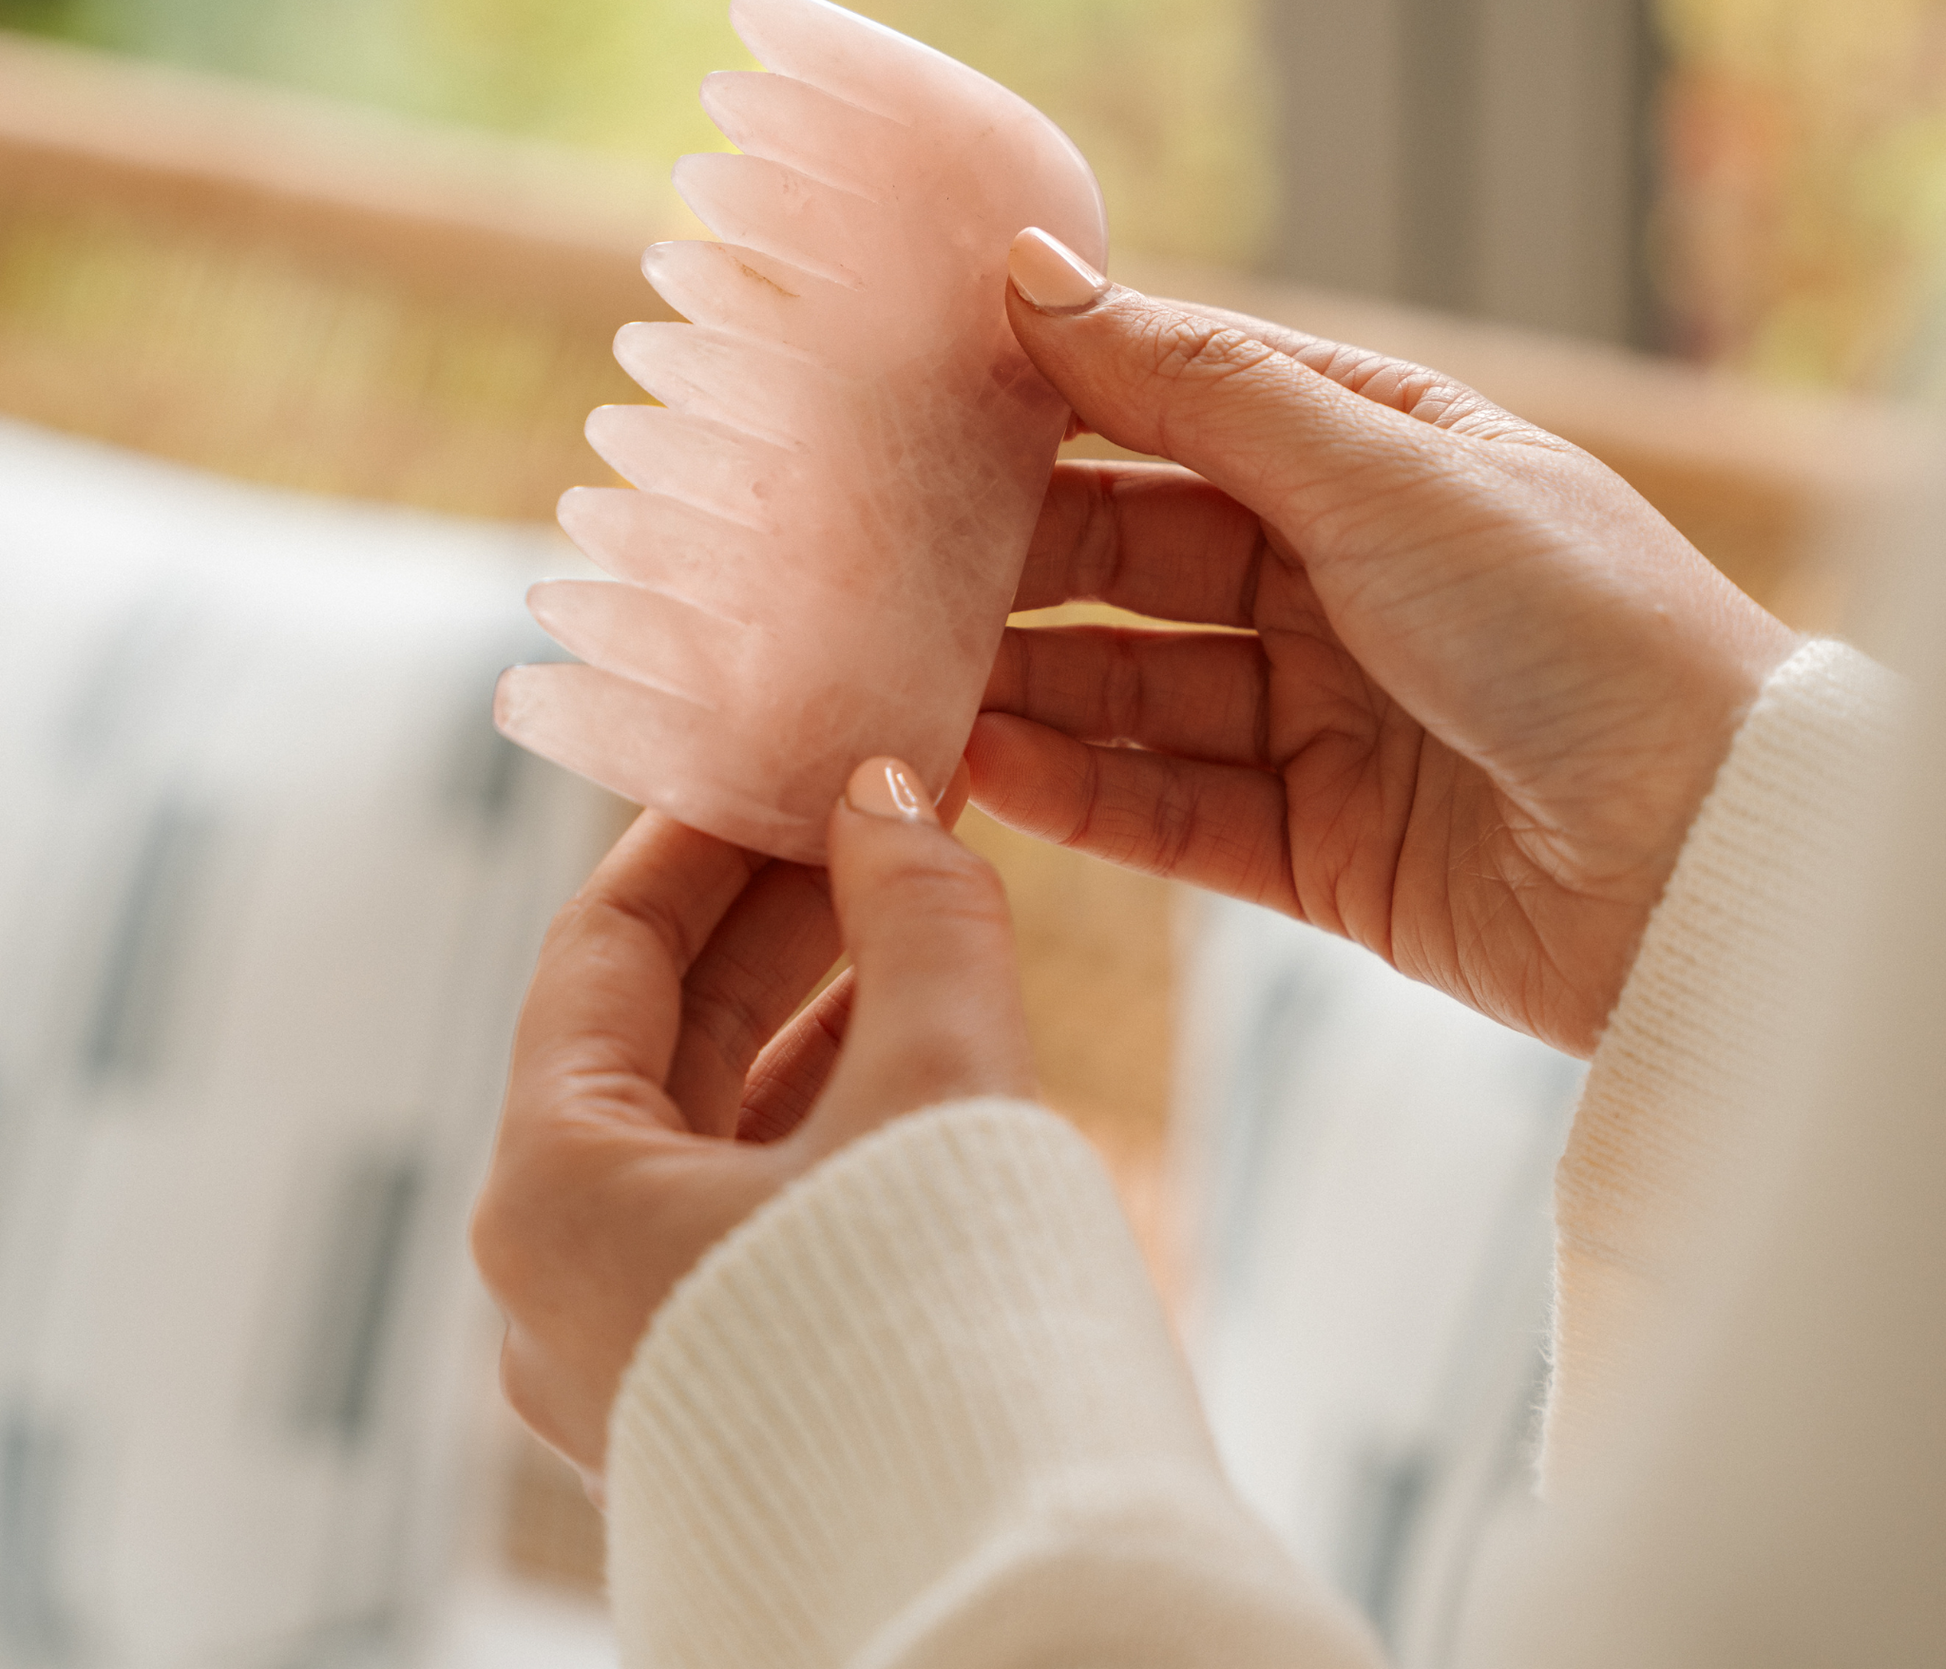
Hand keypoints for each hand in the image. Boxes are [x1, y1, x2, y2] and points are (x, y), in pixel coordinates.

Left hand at [470, 756, 1030, 1488]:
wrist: (1017, 1607)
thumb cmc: (947, 1339)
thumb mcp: (939, 1083)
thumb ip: (917, 915)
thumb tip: (891, 792)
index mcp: (559, 1194)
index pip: (602, 952)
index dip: (700, 836)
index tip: (781, 756)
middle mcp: (570, 1274)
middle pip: (661, 1033)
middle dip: (776, 911)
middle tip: (872, 805)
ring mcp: (646, 1338)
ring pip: (718, 1118)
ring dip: (817, 1000)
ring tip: (910, 893)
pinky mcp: (729, 1379)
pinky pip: (758, 1197)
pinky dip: (832, 1100)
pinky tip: (913, 1026)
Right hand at [973, 230, 1798, 1058]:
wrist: (1707, 857)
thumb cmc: (1576, 622)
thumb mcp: (1382, 472)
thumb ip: (1196, 385)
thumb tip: (1035, 271)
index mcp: (1378, 461)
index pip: (1181, 411)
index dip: (1058, 400)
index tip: (924, 398)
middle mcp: (1344, 582)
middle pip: (1139, 556)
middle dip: (1021, 556)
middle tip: (887, 557)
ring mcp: (1326, 718)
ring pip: (1136, 690)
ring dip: (1027, 683)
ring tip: (906, 672)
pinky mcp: (1316, 846)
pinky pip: (1169, 809)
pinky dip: (1079, 793)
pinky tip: (986, 767)